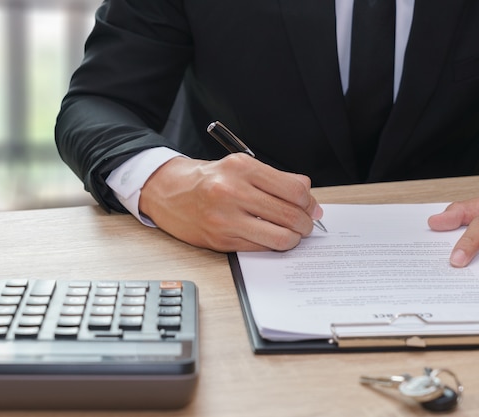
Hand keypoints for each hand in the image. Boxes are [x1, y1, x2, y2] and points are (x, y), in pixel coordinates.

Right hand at [138, 154, 323, 251]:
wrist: (168, 192)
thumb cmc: (208, 179)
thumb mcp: (240, 167)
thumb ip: (276, 179)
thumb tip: (309, 196)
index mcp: (241, 167)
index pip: (294, 189)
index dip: (309, 202)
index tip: (310, 207)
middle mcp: (232, 190)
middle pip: (290, 214)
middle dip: (306, 223)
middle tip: (306, 224)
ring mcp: (225, 217)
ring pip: (280, 236)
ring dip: (294, 238)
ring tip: (292, 234)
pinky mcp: (221, 239)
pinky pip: (261, 247)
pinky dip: (273, 245)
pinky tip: (272, 238)